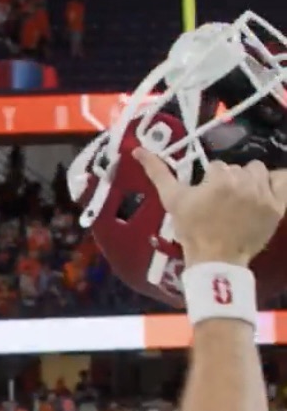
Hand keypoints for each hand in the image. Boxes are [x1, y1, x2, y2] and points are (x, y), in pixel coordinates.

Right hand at [134, 148, 286, 265]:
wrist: (215, 260)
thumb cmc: (192, 231)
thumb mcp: (172, 201)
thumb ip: (158, 173)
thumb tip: (138, 149)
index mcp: (220, 178)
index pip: (217, 167)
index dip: (209, 183)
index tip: (205, 201)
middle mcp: (244, 182)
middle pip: (238, 168)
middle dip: (229, 183)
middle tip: (220, 205)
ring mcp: (263, 194)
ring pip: (258, 171)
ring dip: (249, 182)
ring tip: (240, 201)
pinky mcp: (277, 207)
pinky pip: (283, 180)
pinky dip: (274, 184)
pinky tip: (262, 194)